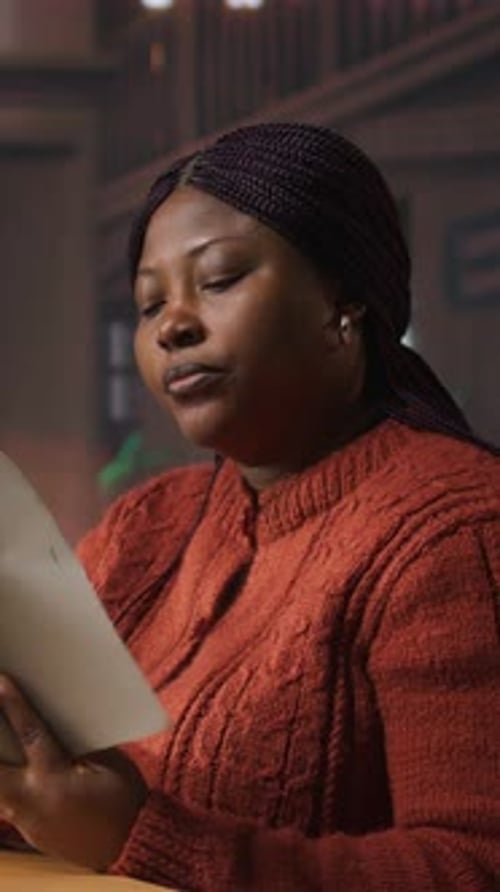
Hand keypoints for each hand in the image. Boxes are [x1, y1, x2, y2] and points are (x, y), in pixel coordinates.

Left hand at [0, 674, 146, 870]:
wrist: (131, 847)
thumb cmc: (125, 797)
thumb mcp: (107, 762)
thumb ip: (76, 741)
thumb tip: (54, 713)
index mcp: (57, 781)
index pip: (30, 734)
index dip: (13, 704)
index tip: (0, 679)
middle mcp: (34, 804)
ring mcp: (28, 823)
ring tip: (2, 740)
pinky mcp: (29, 833)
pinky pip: (7, 804)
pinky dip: (7, 783)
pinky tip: (12, 766)